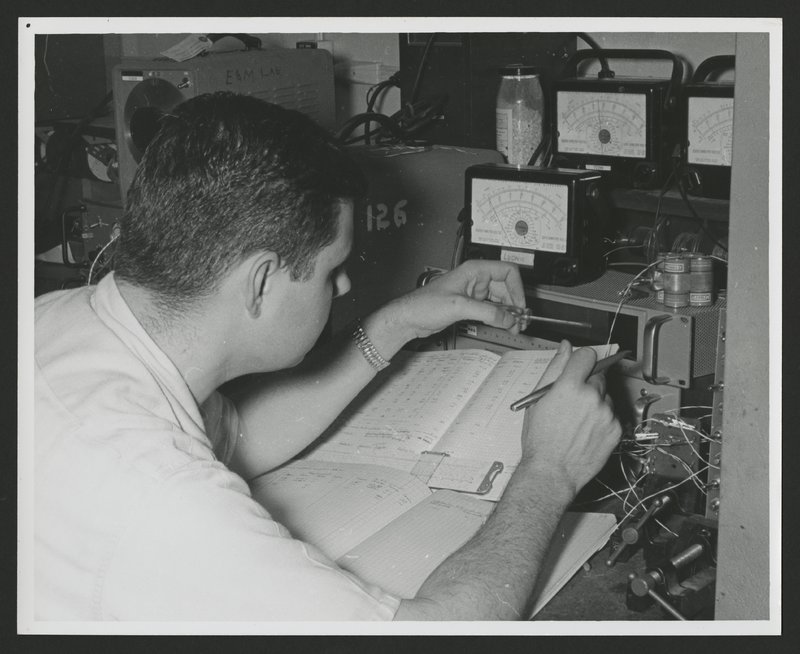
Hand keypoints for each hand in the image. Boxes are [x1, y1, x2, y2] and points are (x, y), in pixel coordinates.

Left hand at [381, 260, 526, 342]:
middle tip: (519, 322)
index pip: (507, 271)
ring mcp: (474, 293)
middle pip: (507, 288)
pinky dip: (499, 318)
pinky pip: (492, 309)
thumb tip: (508, 318)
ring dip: (509, 313)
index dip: (517, 288)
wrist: (410, 317)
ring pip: (500, 301)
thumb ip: (486, 312)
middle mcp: (476, 279)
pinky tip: (503, 325)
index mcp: (474, 270)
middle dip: (515, 305)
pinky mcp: (471, 305)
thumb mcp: (459, 306)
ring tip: (514, 327)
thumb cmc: (424, 304)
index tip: (520, 305)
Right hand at [520, 341, 621, 494]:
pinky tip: (587, 430)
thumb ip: (554, 368)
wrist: (552, 471)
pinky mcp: (616, 428)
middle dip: (587, 383)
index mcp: (570, 386)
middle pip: (598, 375)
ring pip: (605, 396)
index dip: (581, 360)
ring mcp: (607, 413)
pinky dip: (602, 419)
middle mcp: (592, 396)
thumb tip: (565, 347)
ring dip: (595, 401)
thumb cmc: (540, 439)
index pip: (587, 355)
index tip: (578, 367)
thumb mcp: (537, 399)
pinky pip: (612, 414)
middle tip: (573, 400)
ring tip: (578, 420)